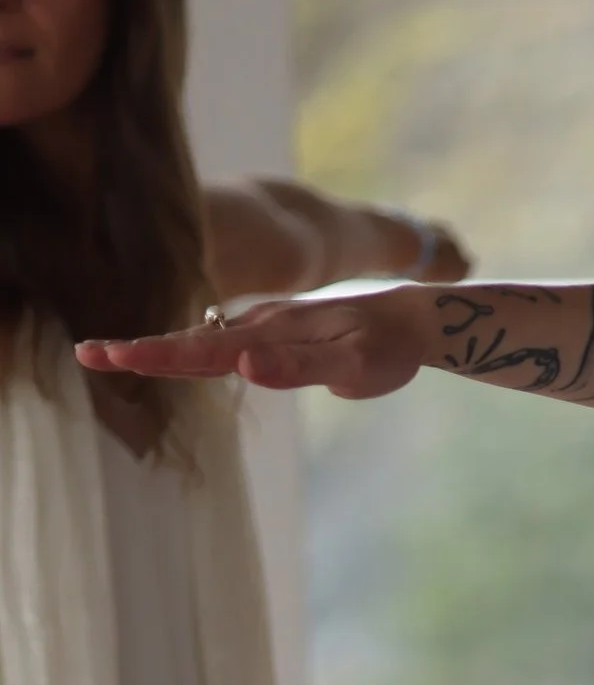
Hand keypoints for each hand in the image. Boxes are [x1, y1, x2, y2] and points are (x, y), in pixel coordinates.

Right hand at [77, 282, 434, 402]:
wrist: (415, 318)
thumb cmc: (390, 345)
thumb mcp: (354, 364)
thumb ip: (300, 367)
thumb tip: (243, 366)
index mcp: (270, 335)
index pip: (200, 350)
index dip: (152, 355)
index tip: (106, 356)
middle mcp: (262, 328)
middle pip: (192, 343)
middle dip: (140, 351)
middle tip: (87, 355)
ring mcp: (268, 330)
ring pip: (206, 342)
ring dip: (162, 350)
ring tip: (117, 355)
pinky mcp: (279, 336)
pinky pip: (227, 344)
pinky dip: (193, 350)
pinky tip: (177, 356)